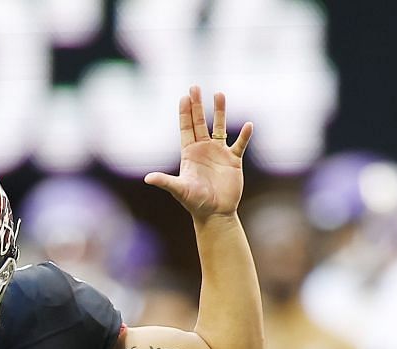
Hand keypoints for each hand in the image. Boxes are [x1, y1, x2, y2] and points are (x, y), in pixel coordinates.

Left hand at [145, 85, 252, 221]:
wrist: (215, 214)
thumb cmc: (195, 203)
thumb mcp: (180, 190)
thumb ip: (166, 182)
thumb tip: (148, 179)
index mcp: (189, 153)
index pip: (186, 128)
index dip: (185, 112)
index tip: (184, 96)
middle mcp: (204, 150)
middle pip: (200, 122)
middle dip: (197, 105)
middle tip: (195, 86)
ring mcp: (219, 153)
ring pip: (220, 128)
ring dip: (220, 112)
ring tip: (220, 94)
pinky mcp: (233, 161)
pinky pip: (240, 144)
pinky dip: (244, 135)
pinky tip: (248, 125)